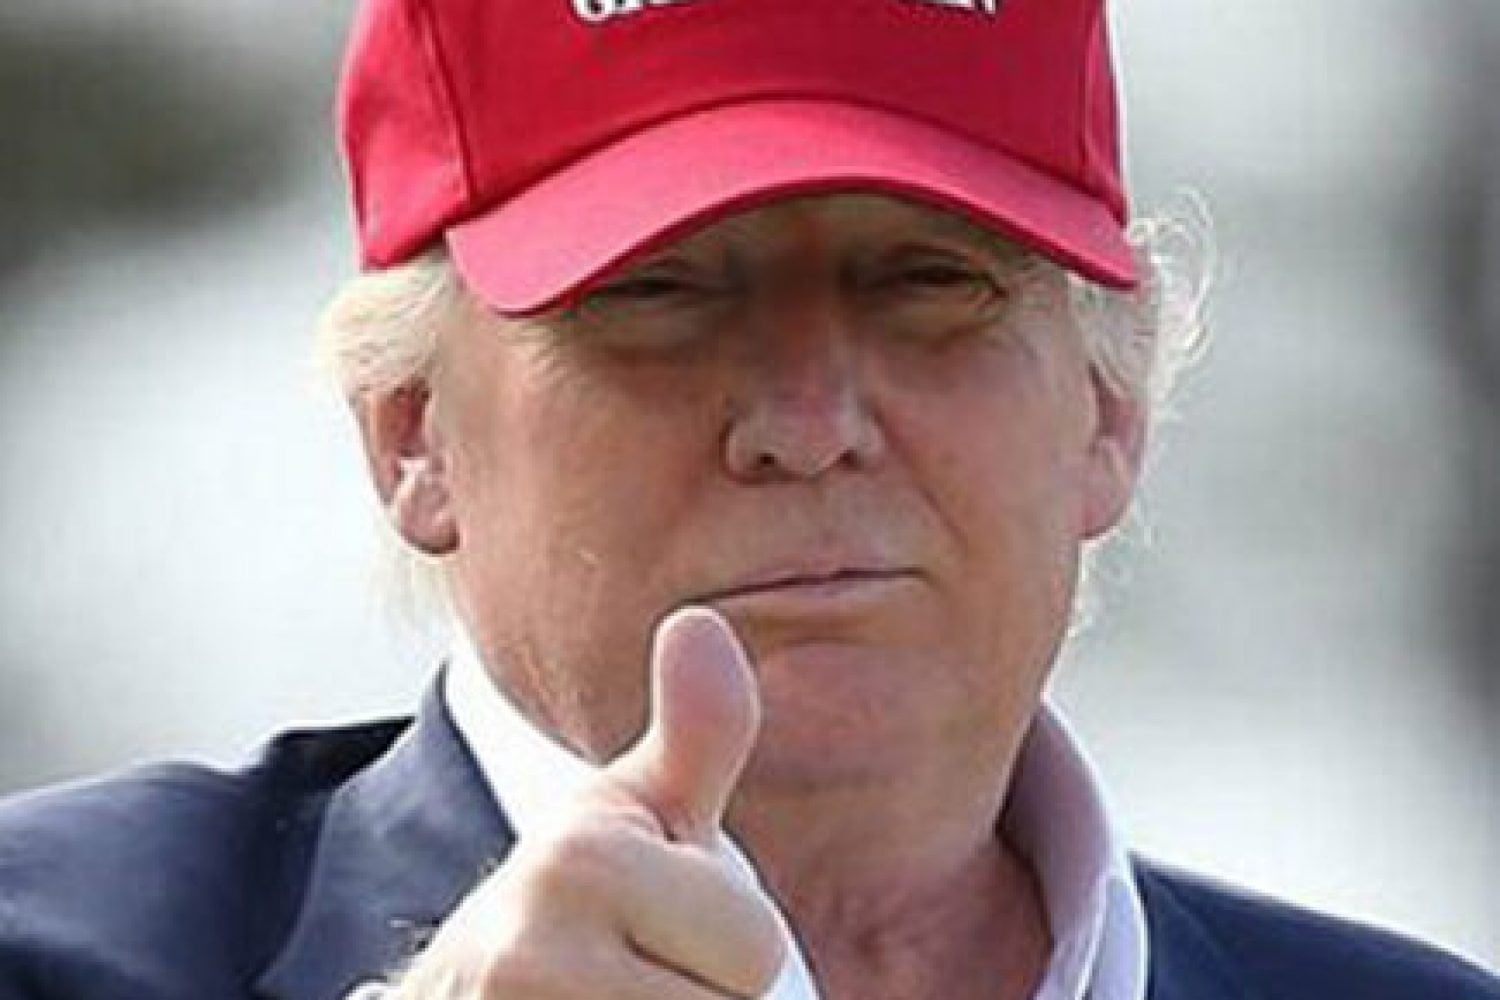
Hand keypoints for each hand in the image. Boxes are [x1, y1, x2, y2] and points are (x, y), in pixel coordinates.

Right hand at [391, 607, 786, 998]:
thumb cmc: (577, 907)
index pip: (755, 946)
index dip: (723, 949)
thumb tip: (704, 621)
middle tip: (631, 983)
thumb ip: (693, 736)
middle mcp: (522, 953)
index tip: (653, 934)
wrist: (456, 999)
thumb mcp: (631, 817)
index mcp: (577, 859)